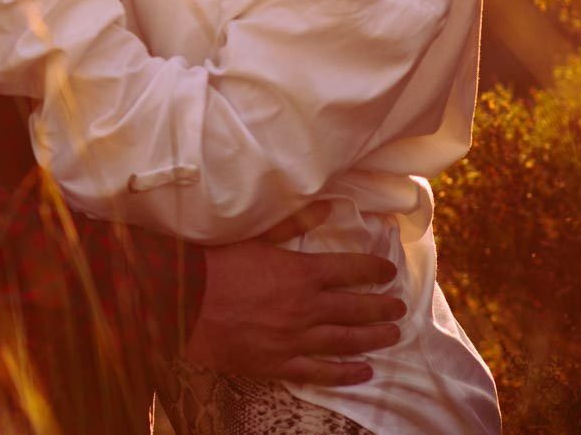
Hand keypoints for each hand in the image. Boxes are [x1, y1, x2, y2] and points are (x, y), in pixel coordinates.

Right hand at [186, 222, 405, 387]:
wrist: (182, 300)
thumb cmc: (216, 263)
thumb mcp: (257, 235)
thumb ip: (296, 222)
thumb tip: (330, 206)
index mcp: (301, 273)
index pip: (350, 270)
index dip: (373, 269)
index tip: (388, 271)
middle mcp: (304, 308)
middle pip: (355, 308)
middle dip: (381, 307)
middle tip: (398, 308)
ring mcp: (292, 339)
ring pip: (345, 341)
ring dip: (373, 339)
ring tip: (391, 336)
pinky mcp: (276, 363)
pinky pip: (319, 372)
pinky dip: (345, 373)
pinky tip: (363, 372)